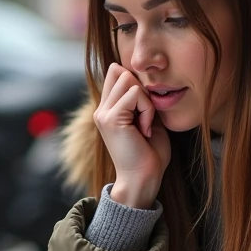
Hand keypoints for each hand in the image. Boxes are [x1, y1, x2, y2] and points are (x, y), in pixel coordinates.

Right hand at [93, 63, 171, 208]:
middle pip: (120, 72)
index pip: (115, 73)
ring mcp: (103, 114)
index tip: (146, 108)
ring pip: (127, 79)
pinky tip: (145, 129)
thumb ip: (141, 99)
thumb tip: (141, 77)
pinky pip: (135, 94)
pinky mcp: (111, 119)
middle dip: (141, 89)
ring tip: (145, 124)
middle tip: (146, 117)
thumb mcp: (146, 119)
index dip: (135, 81)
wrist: (142, 179)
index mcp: (107, 110)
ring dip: (145, 100)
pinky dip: (147, 109)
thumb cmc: (149, 153)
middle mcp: (101, 110)